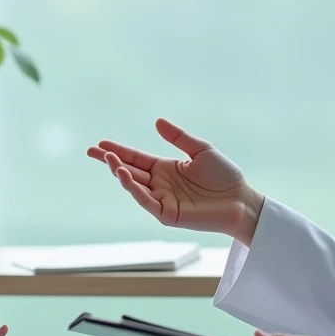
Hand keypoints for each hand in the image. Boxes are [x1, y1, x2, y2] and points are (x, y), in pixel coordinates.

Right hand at [87, 118, 264, 244]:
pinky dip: (135, 190)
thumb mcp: (200, 149)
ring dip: (120, 174)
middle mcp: (160, 184)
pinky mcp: (168, 214)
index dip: (118, 151)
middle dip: (110, 161)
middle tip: (93, 150)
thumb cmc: (224, 176)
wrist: (241, 200)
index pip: (136, 158)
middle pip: (129, 171)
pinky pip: (147, 202)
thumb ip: (179, 137)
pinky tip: (126, 177)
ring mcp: (162, 200)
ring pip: (135, 186)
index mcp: (166, 168)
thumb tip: (157, 121)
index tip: (101, 144)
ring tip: (110, 160)